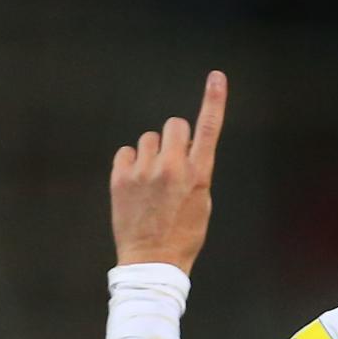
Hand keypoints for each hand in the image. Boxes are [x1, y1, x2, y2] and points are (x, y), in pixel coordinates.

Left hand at [110, 70, 227, 273]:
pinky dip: (131, 164)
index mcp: (199, 174)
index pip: (209, 127)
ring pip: (148, 139)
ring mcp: (144, 171)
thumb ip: (196, 173)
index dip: (214, 99)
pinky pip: (126, 152)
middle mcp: (172, 167)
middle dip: (174, 138)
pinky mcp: (121, 178)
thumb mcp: (202, 203)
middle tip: (171, 163)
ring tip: (151, 182)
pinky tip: (135, 185)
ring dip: (151, 154)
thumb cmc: (183, 235)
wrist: (152, 261)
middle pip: (174, 125)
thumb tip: (186, 153)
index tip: (217, 77)